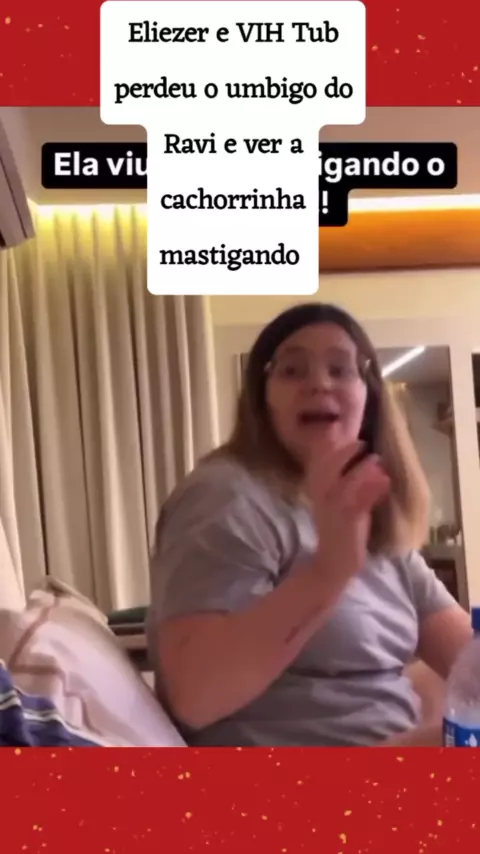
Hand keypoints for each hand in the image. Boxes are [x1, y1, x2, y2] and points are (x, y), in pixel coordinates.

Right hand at [304, 440, 390, 587]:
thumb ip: (339, 475)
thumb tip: (350, 449)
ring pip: (345, 483)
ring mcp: (334, 509)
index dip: (326, 443)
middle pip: (328, 467)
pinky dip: (372, 490)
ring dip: (362, 470)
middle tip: (361, 443)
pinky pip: (360, 503)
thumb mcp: (334, 499)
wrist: (332, 563)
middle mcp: (321, 496)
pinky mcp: (348, 523)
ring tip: (377, 460)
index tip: (338, 428)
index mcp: (316, 488)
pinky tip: (384, 481)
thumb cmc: (338, 527)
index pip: (317, 460)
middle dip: (344, 452)